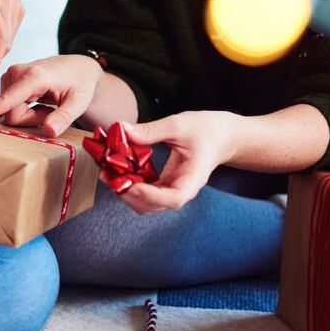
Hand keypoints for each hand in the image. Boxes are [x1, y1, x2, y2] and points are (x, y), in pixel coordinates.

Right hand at [0, 54, 103, 136]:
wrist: (77, 68)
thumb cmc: (80, 84)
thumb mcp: (80, 102)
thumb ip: (65, 117)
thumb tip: (49, 130)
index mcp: (35, 77)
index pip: (10, 98)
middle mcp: (17, 72)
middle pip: (12, 114)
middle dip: (30, 119)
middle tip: (50, 109)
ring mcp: (10, 75)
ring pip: (10, 112)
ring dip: (29, 115)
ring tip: (46, 102)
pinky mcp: (7, 80)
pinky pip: (9, 108)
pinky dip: (25, 109)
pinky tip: (37, 99)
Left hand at [114, 111, 239, 213]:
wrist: (221, 136)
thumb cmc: (207, 130)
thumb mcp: (178, 124)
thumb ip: (149, 131)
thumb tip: (120, 130)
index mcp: (193, 178)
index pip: (174, 198)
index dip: (151, 196)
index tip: (133, 185)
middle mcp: (181, 190)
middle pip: (153, 205)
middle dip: (128, 193)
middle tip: (108, 175)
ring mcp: (171, 190)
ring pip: (144, 203)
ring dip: (124, 191)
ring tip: (107, 172)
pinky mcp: (162, 185)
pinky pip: (143, 192)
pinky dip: (128, 184)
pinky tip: (116, 170)